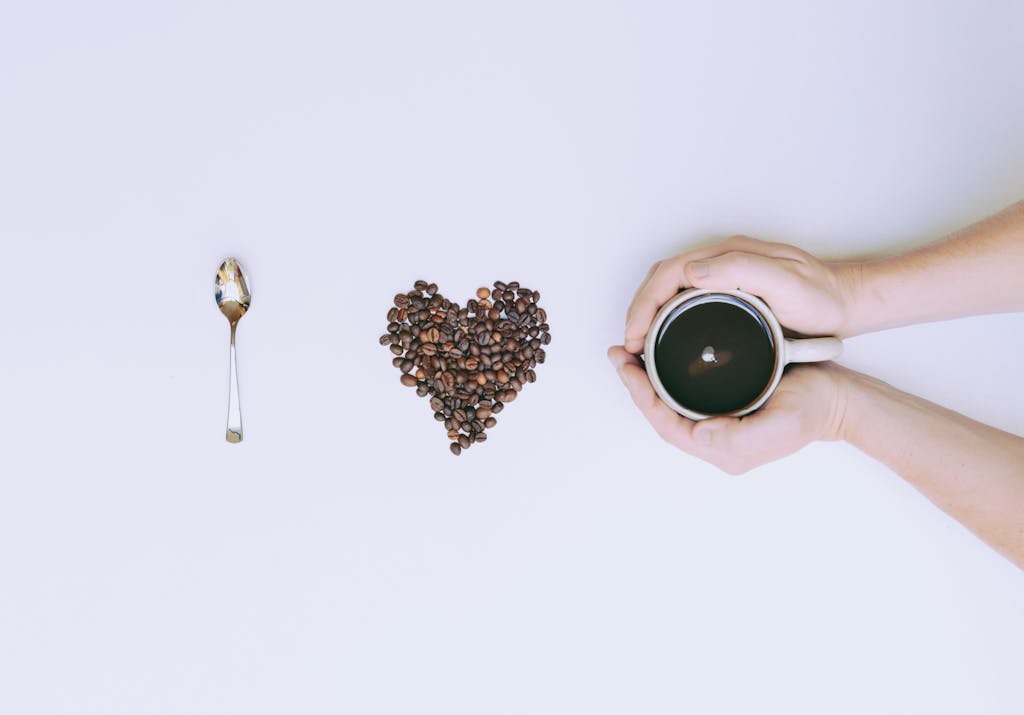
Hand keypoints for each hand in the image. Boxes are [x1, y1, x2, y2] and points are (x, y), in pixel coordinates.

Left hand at [607, 346, 847, 473]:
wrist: (840, 399)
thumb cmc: (814, 409)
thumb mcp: (782, 423)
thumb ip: (740, 436)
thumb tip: (701, 434)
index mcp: (722, 449)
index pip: (666, 424)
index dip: (642, 397)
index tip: (627, 368)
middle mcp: (715, 440)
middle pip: (661, 414)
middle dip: (636, 386)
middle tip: (618, 355)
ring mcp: (719, 424)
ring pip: (669, 405)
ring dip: (646, 381)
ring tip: (629, 354)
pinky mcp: (725, 406)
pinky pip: (684, 395)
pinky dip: (665, 377)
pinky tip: (657, 358)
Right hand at [623, 236, 857, 352]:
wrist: (847, 303)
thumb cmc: (821, 297)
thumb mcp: (785, 282)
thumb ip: (741, 270)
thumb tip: (690, 271)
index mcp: (727, 255)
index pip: (668, 273)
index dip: (645, 303)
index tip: (635, 334)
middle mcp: (721, 261)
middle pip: (662, 280)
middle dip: (638, 310)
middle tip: (629, 345)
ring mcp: (724, 276)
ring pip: (670, 290)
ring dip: (649, 314)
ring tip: (639, 344)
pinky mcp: (728, 292)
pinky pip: (685, 300)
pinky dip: (665, 318)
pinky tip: (664, 338)